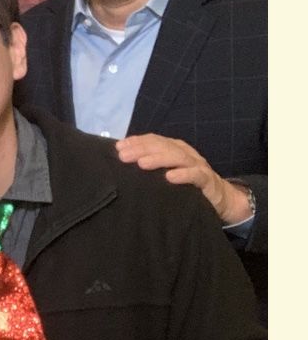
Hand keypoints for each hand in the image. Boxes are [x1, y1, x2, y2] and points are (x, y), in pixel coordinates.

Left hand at [114, 133, 252, 225]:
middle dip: (142, 149)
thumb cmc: (188, 187)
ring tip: (141, 164)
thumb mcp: (168, 175)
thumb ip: (152, 168)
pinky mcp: (208, 181)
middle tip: (123, 156)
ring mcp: (197, 166)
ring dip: (159, 159)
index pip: (155, 141)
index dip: (137, 142)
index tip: (118, 147)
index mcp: (176, 150)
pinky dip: (183, 175)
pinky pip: (196, 176)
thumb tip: (125, 165)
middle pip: (163, 147)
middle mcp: (186, 154)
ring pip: (178, 157)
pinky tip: (169, 177)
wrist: (221, 199)